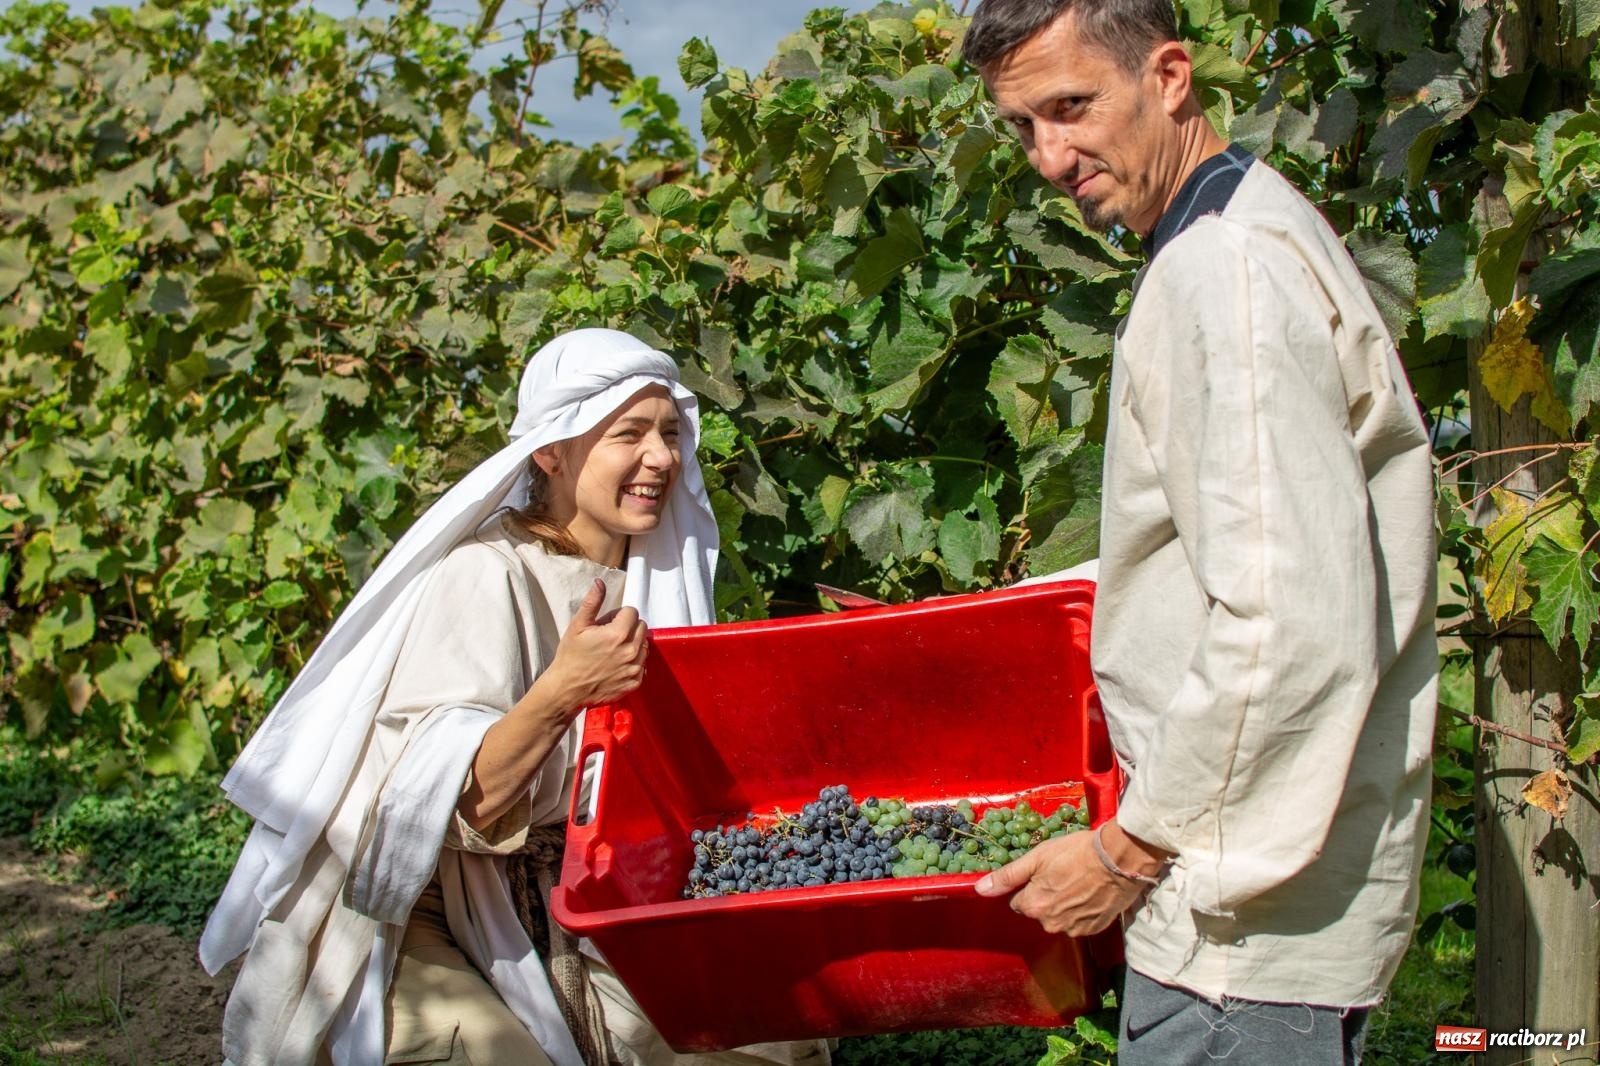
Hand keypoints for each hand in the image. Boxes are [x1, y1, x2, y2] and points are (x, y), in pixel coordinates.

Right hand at [540, 578, 647, 712]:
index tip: (606, 624)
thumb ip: (593, 602)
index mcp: (618, 634)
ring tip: (613, 651)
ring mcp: (634, 668)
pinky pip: (643, 665)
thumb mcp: (578, 626)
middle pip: (642, 627)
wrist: (566, 689)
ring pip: (644, 645)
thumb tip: (600, 582)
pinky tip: (616, 665)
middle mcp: (631, 651)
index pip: (632, 612)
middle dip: (628, 627)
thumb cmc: (570, 656)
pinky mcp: (635, 682)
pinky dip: (633, 662)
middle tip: (609, 636)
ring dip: (633, 644)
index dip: (619, 615)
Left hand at [973, 827, 1146, 936]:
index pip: (1019, 902)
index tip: (1043, 873)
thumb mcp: (1037, 857)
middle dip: (1046, 896)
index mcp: (1033, 906)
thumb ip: (1007, 876)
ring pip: (1059, 917)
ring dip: (1064, 904)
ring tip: (1079, 883)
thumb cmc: (1076, 853)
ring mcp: (1074, 930)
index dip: (1029, 886)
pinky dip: (1082, 911)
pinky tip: (1090, 893)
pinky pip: (1079, 922)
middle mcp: (1051, 924)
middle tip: (1062, 875)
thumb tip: (980, 889)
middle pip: (1039, 911)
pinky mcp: (1094, 929)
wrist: (1119, 860)